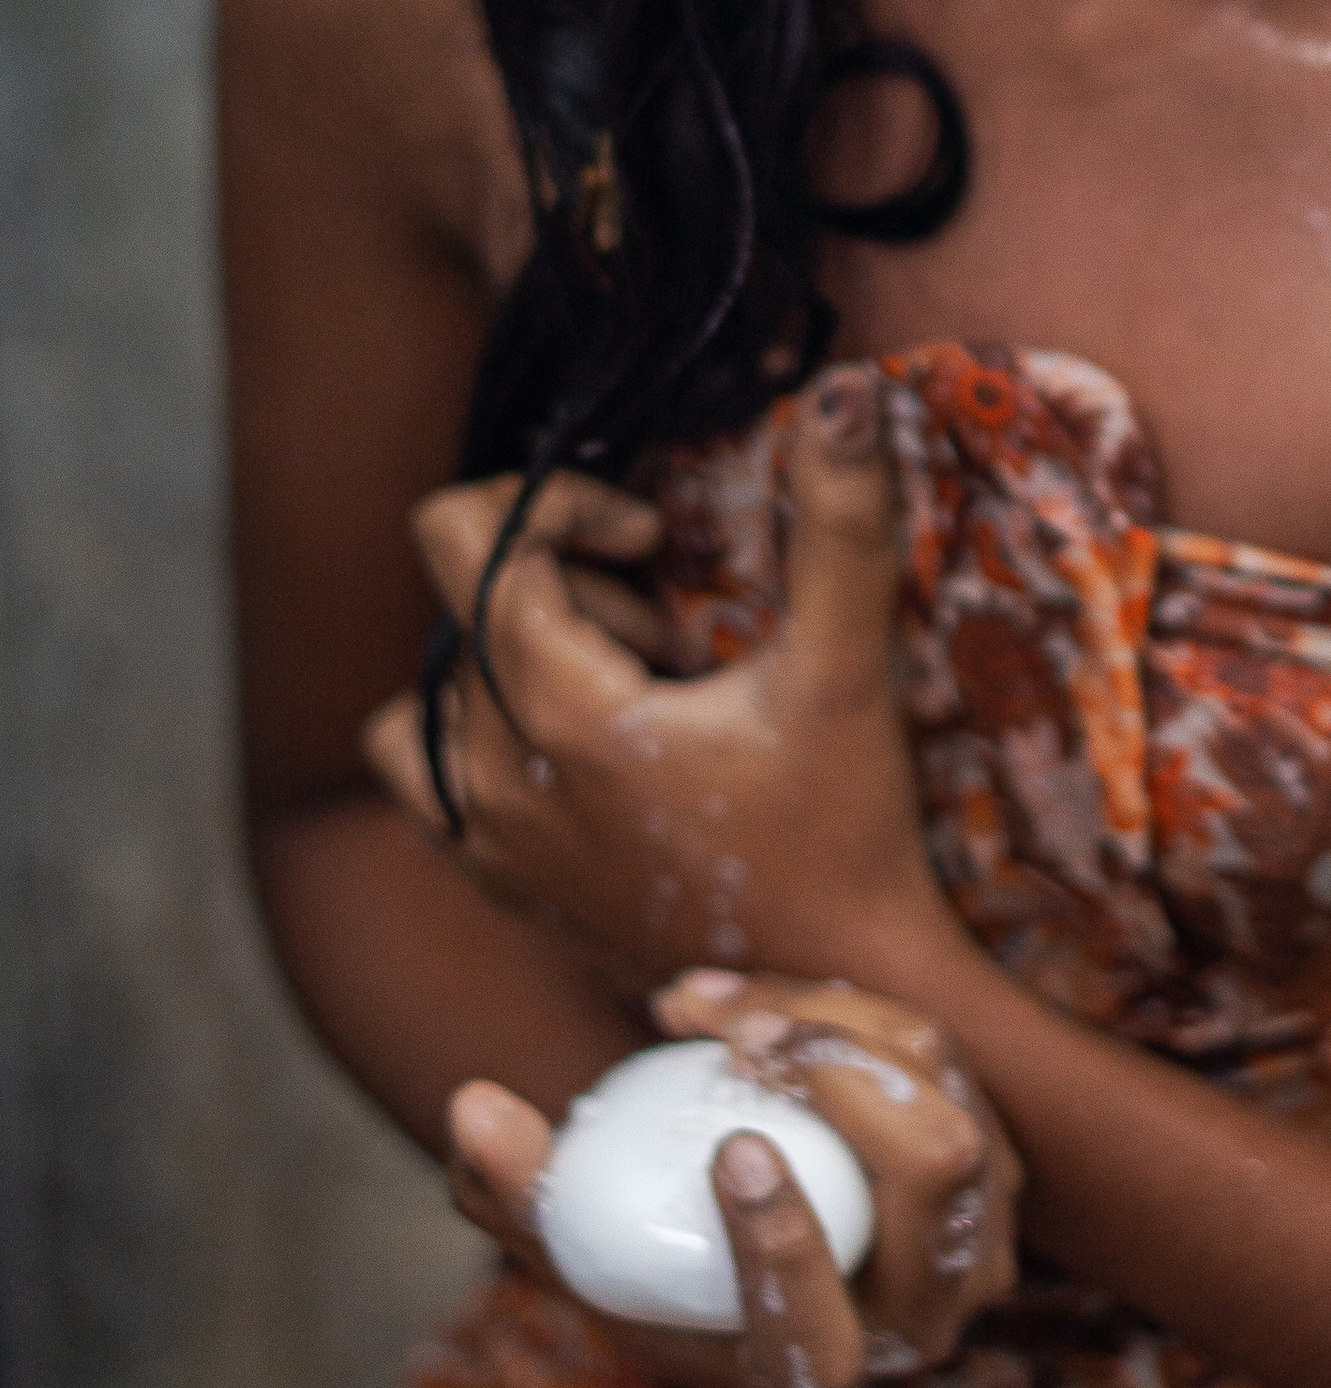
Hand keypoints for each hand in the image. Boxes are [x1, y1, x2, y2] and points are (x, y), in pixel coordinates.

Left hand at [363, 368, 944, 997]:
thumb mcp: (849, 671)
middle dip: (564, 589)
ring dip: (508, 675)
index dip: (560, 502)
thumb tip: (848, 390)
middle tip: (674, 637)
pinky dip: (499, 750)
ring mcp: (486, 848)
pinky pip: (438, 789)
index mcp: (557, 713)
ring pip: (425, 708)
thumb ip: (843, 523)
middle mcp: (492, 782)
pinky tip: (605, 767)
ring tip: (621, 697)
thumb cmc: (847, 834)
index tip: (650, 532)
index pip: (470, 544)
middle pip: (461, 616)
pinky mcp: (503, 893)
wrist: (841, 998)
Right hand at [448, 972, 1018, 1387]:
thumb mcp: (568, 1235)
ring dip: (833, 1026)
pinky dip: (840, 1009)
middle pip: (938, 1179)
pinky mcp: (988, 1144)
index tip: (731, 1147)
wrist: (740, 1214)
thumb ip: (515, 1187)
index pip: (821, 1336)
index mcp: (818, 1372)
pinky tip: (741, 999)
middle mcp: (923, 1314)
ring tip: (712, 1010)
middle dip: (848, 1086)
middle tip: (738, 1040)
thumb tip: (474, 1108)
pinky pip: (934, 1054)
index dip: (784, 1248)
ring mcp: (977, 1229)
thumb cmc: (643, 1244)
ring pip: (947, 1096)